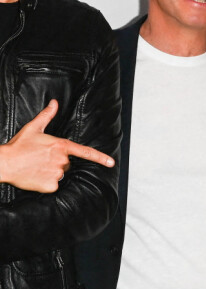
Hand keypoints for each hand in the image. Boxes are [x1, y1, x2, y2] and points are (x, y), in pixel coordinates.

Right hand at [0, 100, 114, 192]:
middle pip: (67, 163)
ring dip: (52, 172)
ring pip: (60, 174)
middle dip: (58, 161)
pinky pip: (54, 185)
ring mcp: (57, 173)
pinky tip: (36, 176)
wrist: (5, 163)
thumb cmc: (19, 146)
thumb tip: (54, 103)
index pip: (86, 152)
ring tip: (37, 166)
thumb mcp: (34, 128)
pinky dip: (46, 183)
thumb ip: (47, 115)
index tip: (111, 162)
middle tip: (41, 158)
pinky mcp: (50, 185)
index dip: (100, 157)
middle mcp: (62, 160)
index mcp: (61, 146)